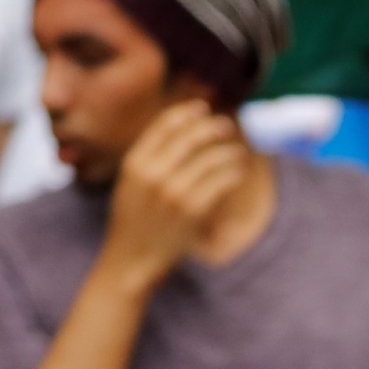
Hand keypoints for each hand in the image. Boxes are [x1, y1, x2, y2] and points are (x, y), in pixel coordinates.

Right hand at [103, 100, 243, 286]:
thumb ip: (150, 160)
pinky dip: (232, 173)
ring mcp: (173, 191)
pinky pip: (220, 182)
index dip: (186, 113)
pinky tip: (237, 172)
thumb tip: (180, 133)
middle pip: (189, 137)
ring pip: (210, 159)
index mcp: (135, 163)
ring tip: (237, 152)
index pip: (164, 126)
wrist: (131, 260)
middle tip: (226, 126)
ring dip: (228, 152)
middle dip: (211, 128)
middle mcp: (153, 173)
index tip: (202, 109)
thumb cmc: (133, 222)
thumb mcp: (130, 185)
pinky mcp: (193, 209)